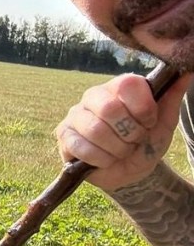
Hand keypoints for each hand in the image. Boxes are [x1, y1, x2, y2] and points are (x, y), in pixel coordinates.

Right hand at [55, 72, 193, 190]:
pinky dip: (101, 159)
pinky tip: (105, 159)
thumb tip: (186, 73)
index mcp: (118, 87)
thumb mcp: (164, 123)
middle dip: (129, 133)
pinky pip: (81, 146)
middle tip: (134, 141)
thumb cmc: (145, 143)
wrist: (128, 172)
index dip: (143, 109)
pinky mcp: (63, 135)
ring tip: (120, 152)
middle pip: (109, 108)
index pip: (128, 84)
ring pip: (95, 130)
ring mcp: (75, 115)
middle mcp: (93, 96)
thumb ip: (171, 98)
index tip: (149, 123)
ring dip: (116, 149)